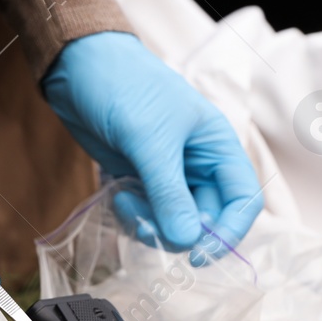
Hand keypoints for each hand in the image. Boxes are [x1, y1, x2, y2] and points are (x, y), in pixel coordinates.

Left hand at [43, 32, 262, 259]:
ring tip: (127, 203)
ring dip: (151, 225)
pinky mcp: (142, 182)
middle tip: (148, 224)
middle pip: (207, 220)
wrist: (78, 66)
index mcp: (218, 146)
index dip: (229, 233)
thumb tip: (186, 239)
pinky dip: (134, 217)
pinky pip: (148, 216)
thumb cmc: (124, 86)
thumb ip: (169, 192)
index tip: (199, 254)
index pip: (243, 201)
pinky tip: (117, 196)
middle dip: (179, 230)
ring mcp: (170, 176)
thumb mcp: (150, 140)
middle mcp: (200, 165)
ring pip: (175, 224)